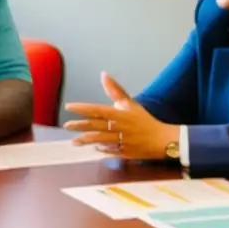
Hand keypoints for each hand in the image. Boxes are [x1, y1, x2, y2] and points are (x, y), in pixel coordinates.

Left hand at [63, 72, 178, 160]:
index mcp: (119, 114)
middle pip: (94, 126)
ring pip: (98, 140)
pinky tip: (92, 148)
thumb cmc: (144, 120)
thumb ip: (115, 90)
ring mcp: (120, 141)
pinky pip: (108, 151)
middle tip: (66, 126)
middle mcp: (118, 127)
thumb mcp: (130, 103)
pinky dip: (100, 149)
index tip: (69, 107)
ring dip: (85, 140)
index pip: (96, 110)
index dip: (81, 108)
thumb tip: (103, 74)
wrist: (162, 139)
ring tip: (73, 141)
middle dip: (79, 126)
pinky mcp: (123, 152)